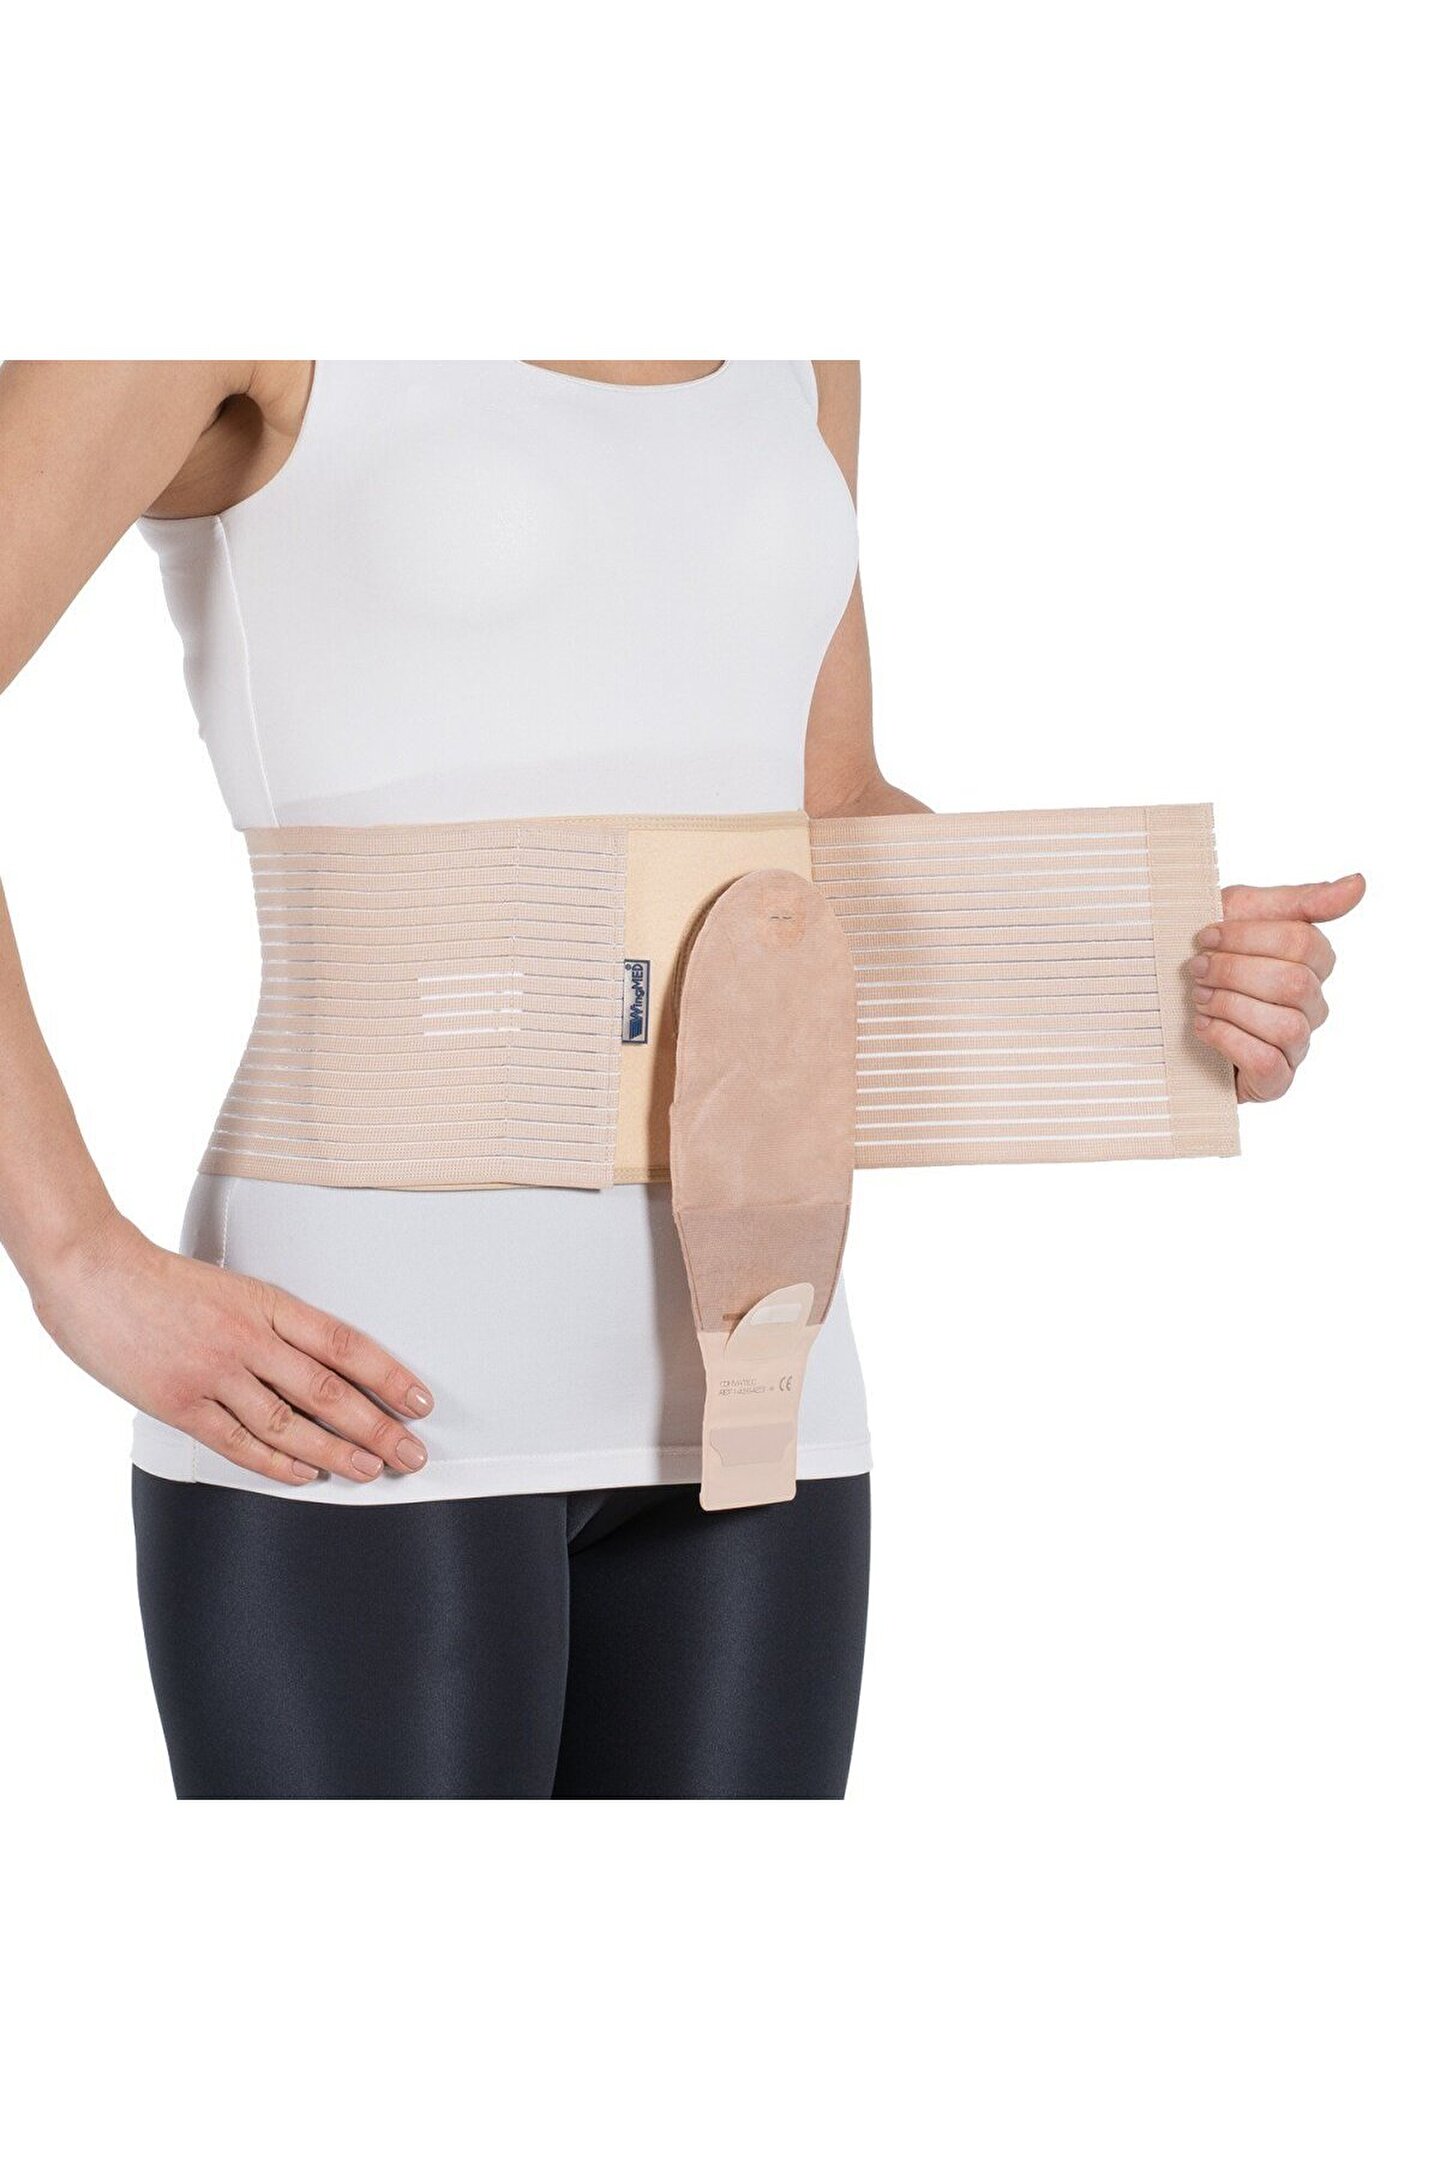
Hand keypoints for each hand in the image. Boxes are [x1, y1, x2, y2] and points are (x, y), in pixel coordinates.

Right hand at [32, 1212, 432, 1486]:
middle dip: (378, 1426)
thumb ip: (270, 1323)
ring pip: (289, 1424)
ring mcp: (213, 1374)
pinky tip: (304, 1474)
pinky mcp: (180, 1404)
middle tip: (412, 1452)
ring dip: (335, 1452)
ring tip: (370, 1469)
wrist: (92, 1273)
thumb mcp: (232, 1287)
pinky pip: (239, 1442)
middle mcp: (247, 1339)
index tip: (420, 1401)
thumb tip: (318, 1363)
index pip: (344, 1344)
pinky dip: (276, 1463)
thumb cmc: (159, 1279)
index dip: (388, 1376)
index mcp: (266, 1303)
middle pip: (328, 1391)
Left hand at [1190, 873, 1365, 1102]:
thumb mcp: (1241, 912)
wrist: (1158, 1004)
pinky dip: (1229, 1041)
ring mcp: (1296, 1044)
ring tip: (1199, 1000)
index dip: (1247, 937)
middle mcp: (1312, 1004)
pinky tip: (1203, 1028)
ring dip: (1230, 1007)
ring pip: (1286, 1026)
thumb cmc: (1206, 955)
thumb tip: (1359, 883)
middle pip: (1294, 984)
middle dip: (1234, 973)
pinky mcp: (1274, 1081)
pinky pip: (1269, 1063)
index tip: (1204, 936)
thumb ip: (1300, 900)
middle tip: (1196, 970)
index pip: (1303, 943)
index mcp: (1312, 962)